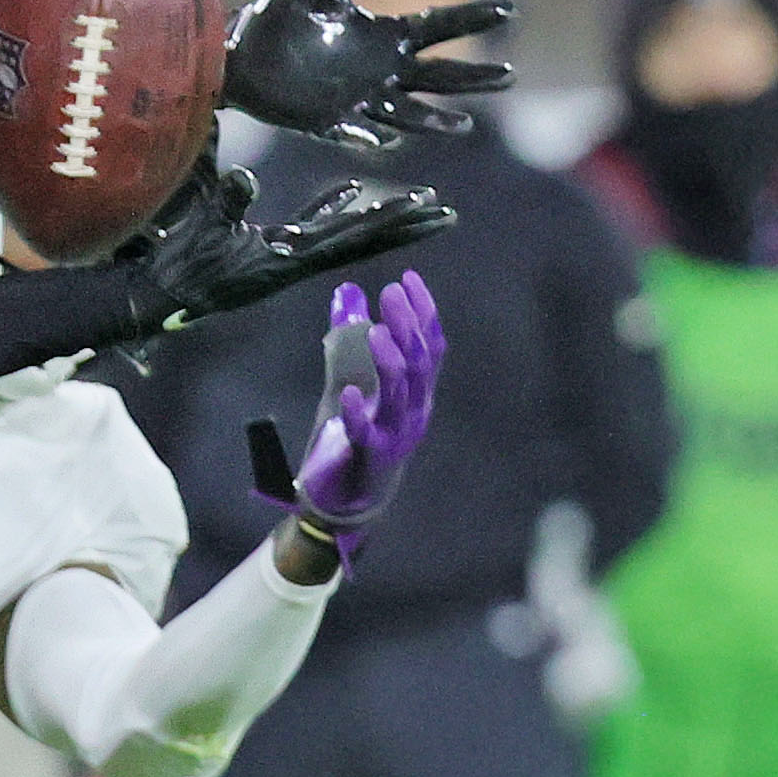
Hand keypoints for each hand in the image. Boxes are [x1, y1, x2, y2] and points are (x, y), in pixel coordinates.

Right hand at [120, 151, 454, 337]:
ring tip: (417, 203)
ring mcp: (287, 256)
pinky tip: (350, 193)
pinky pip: (313, 228)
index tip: (433, 208)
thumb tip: (248, 174)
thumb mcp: (202, 232)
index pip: (355, 236)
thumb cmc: (181, 267)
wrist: (161, 296)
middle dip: (406, 225)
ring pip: (344, 234)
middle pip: (364, 240)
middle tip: (449, 212)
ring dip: (380, 218)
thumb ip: (227, 203)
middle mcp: (299, 259)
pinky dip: (334, 209)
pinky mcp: (270, 251)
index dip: (394, 220)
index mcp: (291, 257)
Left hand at [223, 0, 515, 148]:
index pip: (439, 26)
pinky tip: (382, 140)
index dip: (472, 18)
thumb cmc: (283, 18)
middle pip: (439, 76)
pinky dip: (367, 136)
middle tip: (510, 75)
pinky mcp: (329, 122)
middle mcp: (383, 71)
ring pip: (408, 114)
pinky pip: (354, 132)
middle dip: (472, 78)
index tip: (509, 9)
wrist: (239, 55)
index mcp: (386, 35)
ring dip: (433, 120)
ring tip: (463, 125)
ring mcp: (360, 100)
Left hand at [294, 274, 442, 536]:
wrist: (351, 498)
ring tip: (376, 331)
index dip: (424, 312)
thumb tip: (346, 292)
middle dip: (408, 326)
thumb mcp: (354, 379)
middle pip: (420, 364)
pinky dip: (361, 413)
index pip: (431, 347)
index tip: (409, 278)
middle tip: (392, 292)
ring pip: (401, 395)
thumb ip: (351, 339)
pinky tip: (350, 394)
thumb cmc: (356, 434)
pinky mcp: (372, 457)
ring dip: (391, 362)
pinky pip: (369, 434)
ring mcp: (397, 435)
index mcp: (417, 392)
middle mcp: (415, 410)